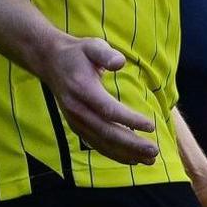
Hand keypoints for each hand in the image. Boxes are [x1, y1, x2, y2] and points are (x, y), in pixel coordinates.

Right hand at [36, 36, 160, 164]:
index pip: (108, 110)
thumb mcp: (92, 46)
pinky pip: (96, 144)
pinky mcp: (76, 126)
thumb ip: (106, 54)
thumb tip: (120, 62)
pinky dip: (114, 154)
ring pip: (102, 143)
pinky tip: (132, 159)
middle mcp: (77, 110)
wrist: (51, 62)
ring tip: (149, 160)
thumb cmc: (78, 54)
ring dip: (126, 154)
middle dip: (132, 144)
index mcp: (83, 90)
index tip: (150, 126)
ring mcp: (75, 121)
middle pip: (106, 132)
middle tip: (154, 151)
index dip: (129, 120)